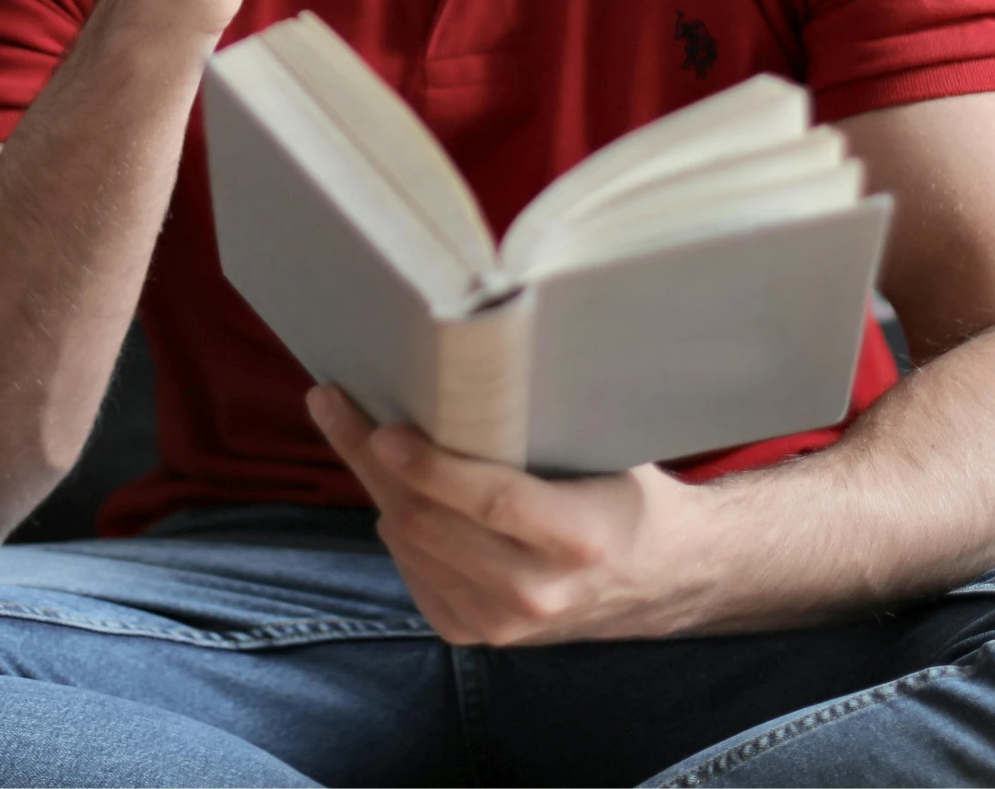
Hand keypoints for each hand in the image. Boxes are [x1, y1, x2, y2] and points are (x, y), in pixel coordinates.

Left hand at [307, 386, 711, 645]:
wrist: (661, 581)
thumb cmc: (626, 494)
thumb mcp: (604, 453)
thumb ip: (538, 428)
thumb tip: (463, 360)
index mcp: (579, 536)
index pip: (492, 501)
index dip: (431, 466)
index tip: (384, 428)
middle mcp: (536, 590)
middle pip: (430, 521)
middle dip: (370, 459)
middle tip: (333, 404)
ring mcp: (502, 622)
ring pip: (410, 545)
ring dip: (377, 487)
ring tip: (356, 433)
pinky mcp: (476, 635)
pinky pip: (412, 571)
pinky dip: (396, 525)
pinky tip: (397, 490)